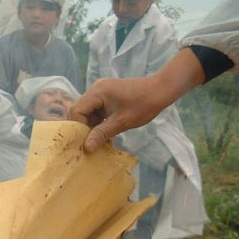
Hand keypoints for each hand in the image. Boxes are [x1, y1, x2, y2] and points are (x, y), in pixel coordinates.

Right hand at [69, 47, 205, 152]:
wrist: (161, 90)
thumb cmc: (144, 105)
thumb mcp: (122, 122)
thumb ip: (102, 134)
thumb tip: (86, 148)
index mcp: (97, 93)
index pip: (76, 111)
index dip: (77, 128)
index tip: (83, 142)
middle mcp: (95, 90)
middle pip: (79, 111)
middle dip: (82, 128)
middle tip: (87, 144)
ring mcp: (101, 92)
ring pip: (87, 112)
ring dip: (91, 127)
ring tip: (96, 141)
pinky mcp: (107, 96)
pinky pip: (96, 111)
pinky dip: (98, 122)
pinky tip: (104, 134)